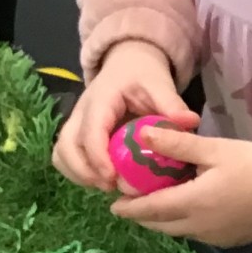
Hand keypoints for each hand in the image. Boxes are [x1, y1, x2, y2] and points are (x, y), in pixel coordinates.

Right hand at [53, 41, 198, 189]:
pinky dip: (77, 172)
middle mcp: (81, 112)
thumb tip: (190, 122)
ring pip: (61, 153)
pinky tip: (101, 180)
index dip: (97, 157)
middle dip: (84, 171)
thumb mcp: (159, 85)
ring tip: (106, 186)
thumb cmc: (142, 76)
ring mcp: (76, 123)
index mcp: (101, 100)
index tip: (112, 177)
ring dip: (78, 174)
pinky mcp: (76, 133)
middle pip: (66, 146)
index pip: (90, 130)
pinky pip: (65, 156)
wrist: (127, 65)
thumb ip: (172, 104)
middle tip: (111, 187)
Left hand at [109, 129, 251, 246]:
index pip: (150, 209)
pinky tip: (189, 209)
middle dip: (143, 216)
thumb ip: (176, 144)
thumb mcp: (214, 148)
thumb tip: (141, 134)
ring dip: (165, 220)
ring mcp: (216, 237)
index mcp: (193, 204)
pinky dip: (185, 224)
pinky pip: (198, 235)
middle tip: (132, 204)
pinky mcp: (231, 240)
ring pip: (179, 232)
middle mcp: (200, 227)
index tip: (114, 203)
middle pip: (161, 225)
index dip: (129, 208)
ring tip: (158, 204)